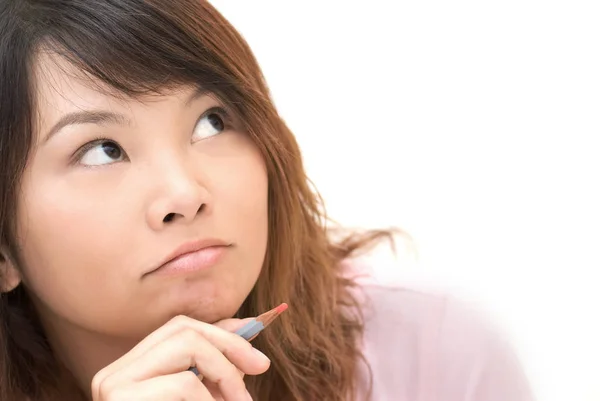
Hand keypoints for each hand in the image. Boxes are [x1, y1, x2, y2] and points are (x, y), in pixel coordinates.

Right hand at [91, 315, 269, 400]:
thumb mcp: (202, 400)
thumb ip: (216, 366)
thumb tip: (246, 325)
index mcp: (132, 370)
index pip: (179, 328)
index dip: (223, 334)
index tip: (259, 358)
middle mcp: (115, 372)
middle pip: (182, 329)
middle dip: (229, 347)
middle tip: (259, 373)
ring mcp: (113, 386)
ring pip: (187, 347)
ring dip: (224, 374)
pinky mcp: (121, 400)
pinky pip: (183, 385)